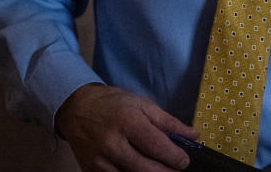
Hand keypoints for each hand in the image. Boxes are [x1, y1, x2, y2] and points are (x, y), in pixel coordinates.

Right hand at [56, 83, 198, 171]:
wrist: (77, 107)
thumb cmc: (113, 104)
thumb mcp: (143, 104)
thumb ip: (169, 122)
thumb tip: (193, 136)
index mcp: (129, 121)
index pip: (157, 147)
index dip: (175, 158)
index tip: (184, 161)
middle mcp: (113, 143)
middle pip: (145, 169)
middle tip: (176, 170)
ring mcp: (100, 160)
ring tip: (160, 170)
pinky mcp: (91, 170)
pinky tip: (140, 171)